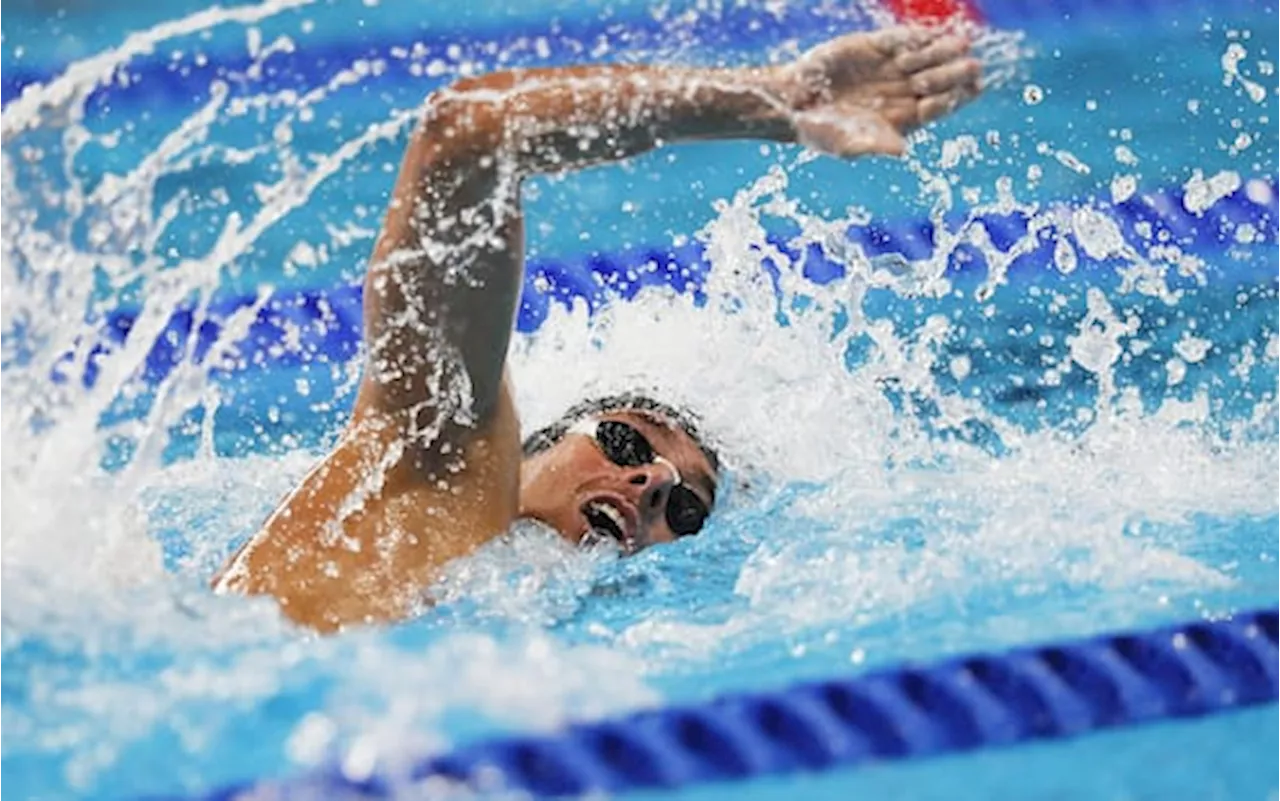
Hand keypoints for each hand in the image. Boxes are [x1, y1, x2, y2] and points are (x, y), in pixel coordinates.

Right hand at [779, 25, 982, 156]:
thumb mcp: (848, 144)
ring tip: (960, 44)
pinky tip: (934, 34)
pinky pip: (899, 40)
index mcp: (903, 117)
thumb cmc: (822, 132)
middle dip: (955, 74)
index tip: (971, 90)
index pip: (937, 107)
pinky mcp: (874, 48)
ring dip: (942, 52)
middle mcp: (902, 92)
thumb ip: (875, 145)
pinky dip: (916, 37)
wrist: (793, 104)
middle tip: (974, 66)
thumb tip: (901, 152)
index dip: (955, 99)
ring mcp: (889, 68)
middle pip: (938, 81)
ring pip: (924, 58)